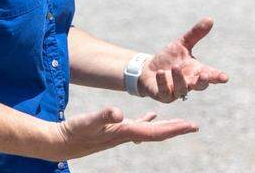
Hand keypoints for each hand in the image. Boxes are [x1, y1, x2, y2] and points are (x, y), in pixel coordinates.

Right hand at [56, 106, 196, 158]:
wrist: (60, 143)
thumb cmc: (73, 131)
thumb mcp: (88, 121)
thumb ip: (103, 116)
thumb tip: (119, 112)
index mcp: (125, 131)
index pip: (155, 132)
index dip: (174, 128)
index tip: (192, 126)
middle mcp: (126, 134)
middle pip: (157, 133)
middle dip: (176, 129)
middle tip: (194, 126)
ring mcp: (121, 133)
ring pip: (149, 129)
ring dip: (165, 126)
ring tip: (180, 122)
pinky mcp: (114, 129)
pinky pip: (136, 124)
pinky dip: (147, 120)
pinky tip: (152, 116)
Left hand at [139, 17, 228, 102]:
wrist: (148, 69)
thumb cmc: (169, 58)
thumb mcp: (182, 44)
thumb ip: (196, 34)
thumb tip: (210, 19)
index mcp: (196, 71)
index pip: (210, 75)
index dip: (218, 77)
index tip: (225, 78)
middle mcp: (188, 83)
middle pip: (199, 86)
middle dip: (203, 81)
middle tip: (205, 75)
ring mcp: (175, 91)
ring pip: (181, 89)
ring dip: (179, 79)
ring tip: (176, 67)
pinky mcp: (162, 95)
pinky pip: (164, 92)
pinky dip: (163, 83)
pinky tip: (161, 73)